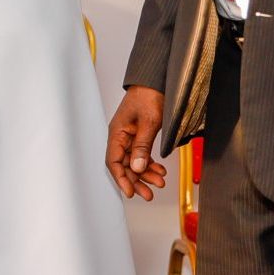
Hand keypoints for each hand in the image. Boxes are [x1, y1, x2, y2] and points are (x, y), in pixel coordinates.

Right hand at [106, 86, 167, 200]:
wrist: (157, 81)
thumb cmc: (149, 95)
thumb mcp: (148, 123)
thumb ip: (142, 146)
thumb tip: (137, 168)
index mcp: (117, 132)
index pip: (114, 161)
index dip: (121, 178)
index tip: (130, 192)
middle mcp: (121, 135)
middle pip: (124, 165)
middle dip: (136, 180)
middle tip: (148, 194)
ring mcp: (130, 135)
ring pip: (134, 161)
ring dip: (146, 173)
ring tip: (159, 182)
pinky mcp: (139, 134)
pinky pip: (142, 154)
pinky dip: (150, 164)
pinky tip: (159, 170)